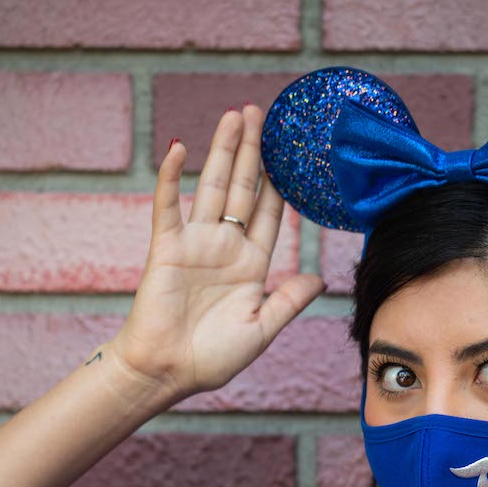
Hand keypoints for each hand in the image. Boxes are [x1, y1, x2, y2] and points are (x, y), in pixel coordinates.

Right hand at [109, 105, 324, 398]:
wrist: (167, 372)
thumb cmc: (213, 358)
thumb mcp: (261, 329)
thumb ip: (288, 301)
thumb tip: (319, 280)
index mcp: (251, 265)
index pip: (272, 214)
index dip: (282, 183)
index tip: (292, 151)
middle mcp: (225, 247)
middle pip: (244, 189)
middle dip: (254, 152)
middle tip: (262, 114)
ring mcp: (196, 244)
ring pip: (213, 187)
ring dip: (223, 151)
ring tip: (235, 116)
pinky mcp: (167, 247)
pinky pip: (168, 206)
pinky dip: (172, 178)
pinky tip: (180, 149)